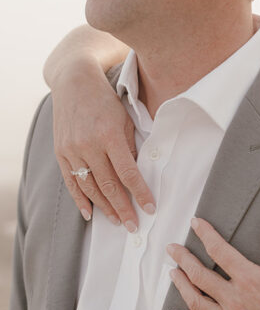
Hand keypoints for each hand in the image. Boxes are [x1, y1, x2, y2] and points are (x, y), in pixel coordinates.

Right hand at [52, 60, 154, 228]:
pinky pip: (71, 182)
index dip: (140, 193)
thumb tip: (137, 175)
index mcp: (109, 135)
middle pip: (108, 185)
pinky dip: (80, 200)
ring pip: (89, 187)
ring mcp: (72, 150)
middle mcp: (89, 145)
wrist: (74, 83)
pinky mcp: (61, 152)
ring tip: (117, 220)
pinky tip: (89, 213)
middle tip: (133, 226)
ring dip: (104, 207)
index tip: (149, 209)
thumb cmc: (106, 101)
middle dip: (123, 208)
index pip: (128, 173)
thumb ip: (131, 147)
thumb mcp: (125, 119)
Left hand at [168, 214, 259, 309]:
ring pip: (196, 302)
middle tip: (172, 248)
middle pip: (199, 275)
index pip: (219, 251)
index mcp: (252, 280)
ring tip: (172, 273)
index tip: (195, 223)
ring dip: (181, 285)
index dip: (205, 234)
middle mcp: (236, 302)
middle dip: (182, 258)